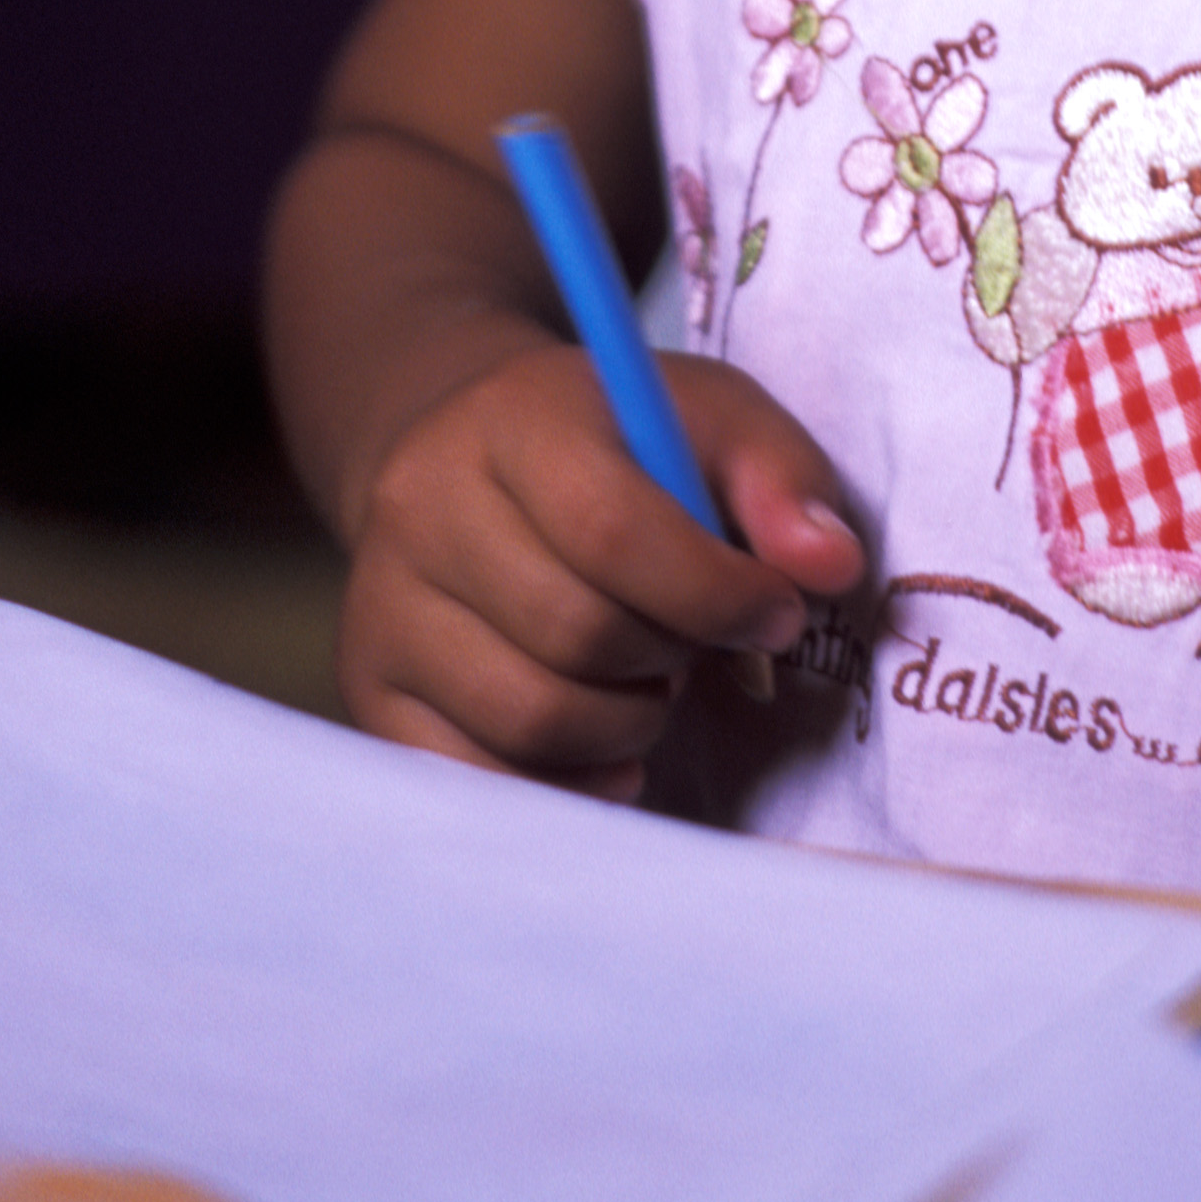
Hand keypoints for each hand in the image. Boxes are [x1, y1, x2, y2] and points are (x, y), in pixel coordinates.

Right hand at [337, 335, 867, 796]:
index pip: (613, 531)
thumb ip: (781, 475)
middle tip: (701, 646)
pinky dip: (567, 785)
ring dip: (629, 727)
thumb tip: (830, 567)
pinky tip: (605, 742)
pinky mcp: (370, 689)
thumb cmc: (614, 442)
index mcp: (513, 416)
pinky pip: (478, 781)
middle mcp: (423, 505)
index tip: (777, 612)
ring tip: (651, 683)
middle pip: (576, 634)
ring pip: (531, 720)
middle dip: (674, 659)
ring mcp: (383, 604)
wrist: (460, 453)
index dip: (716, 593)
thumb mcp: (708, 416)